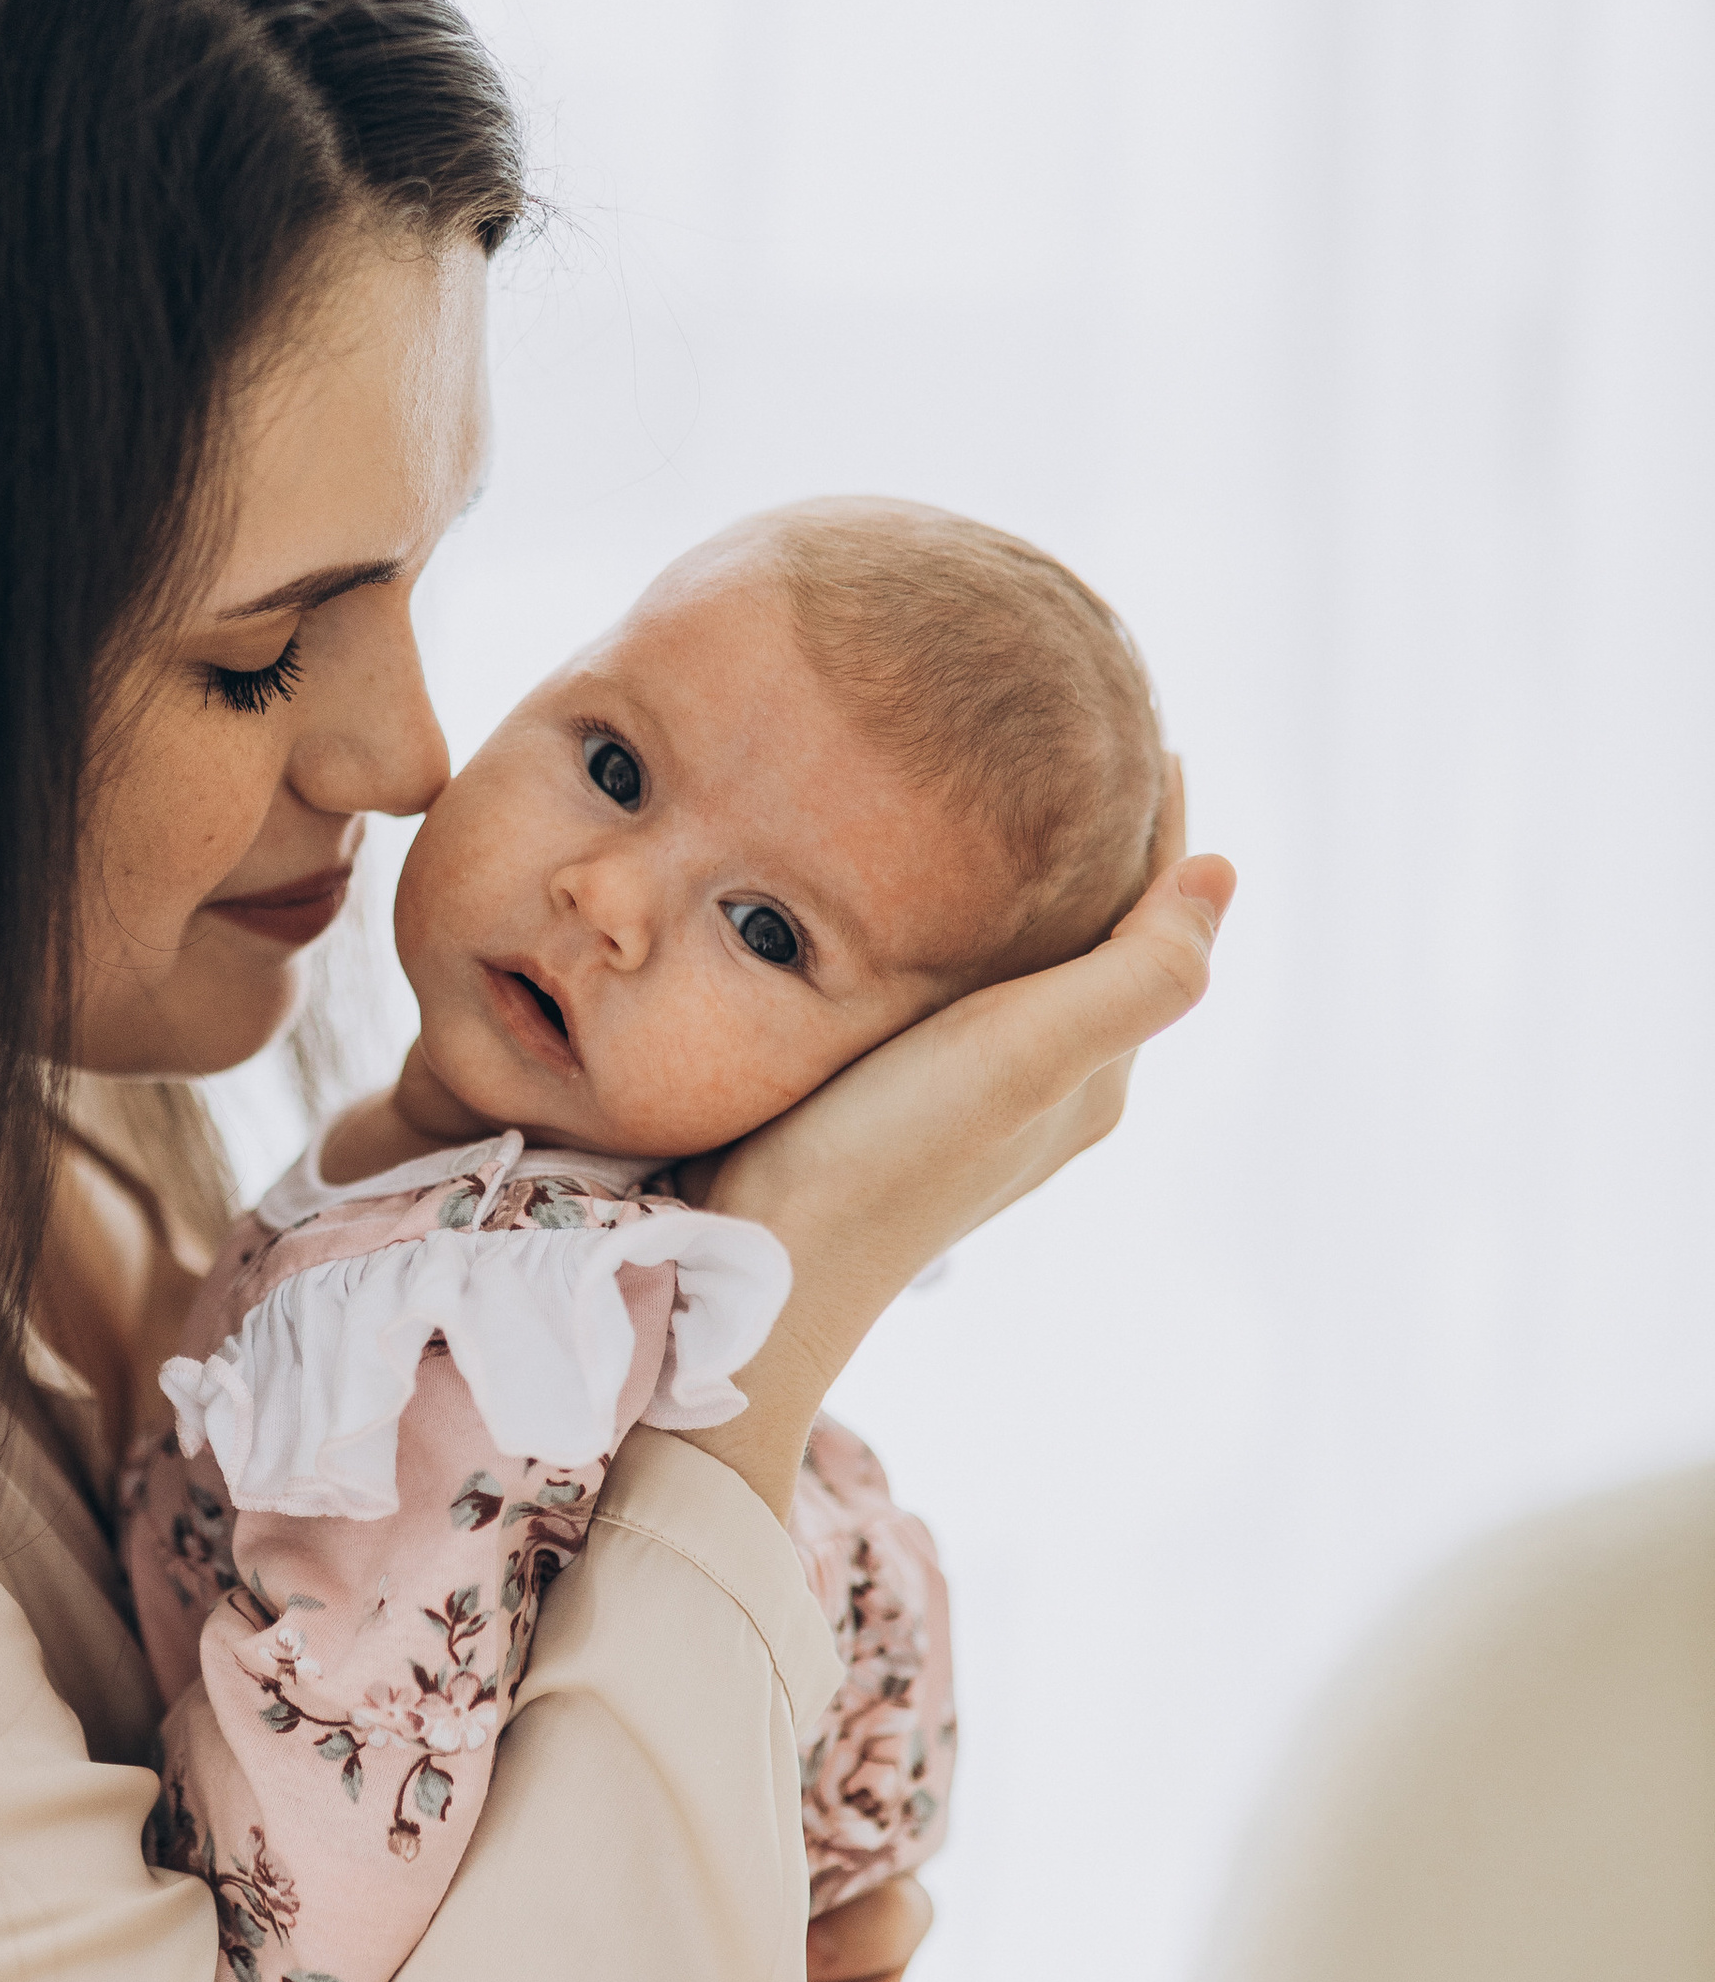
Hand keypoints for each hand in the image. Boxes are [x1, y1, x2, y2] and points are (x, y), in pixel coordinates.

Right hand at [683, 776, 1232, 1515]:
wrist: (758, 1273)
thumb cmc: (887, 1157)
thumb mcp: (1032, 1055)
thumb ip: (1142, 973)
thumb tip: (1223, 876)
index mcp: (1096, 1066)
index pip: (1155, 913)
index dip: (1155, 814)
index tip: (1132, 708)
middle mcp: (1044, 1081)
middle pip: (1094, 929)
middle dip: (1089, 832)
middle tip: (1057, 721)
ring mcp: (965, 1094)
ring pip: (1018, 954)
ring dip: (1016, 872)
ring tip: (984, 778)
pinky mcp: (887, 1097)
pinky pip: (946, 981)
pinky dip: (949, 914)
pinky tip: (896, 881)